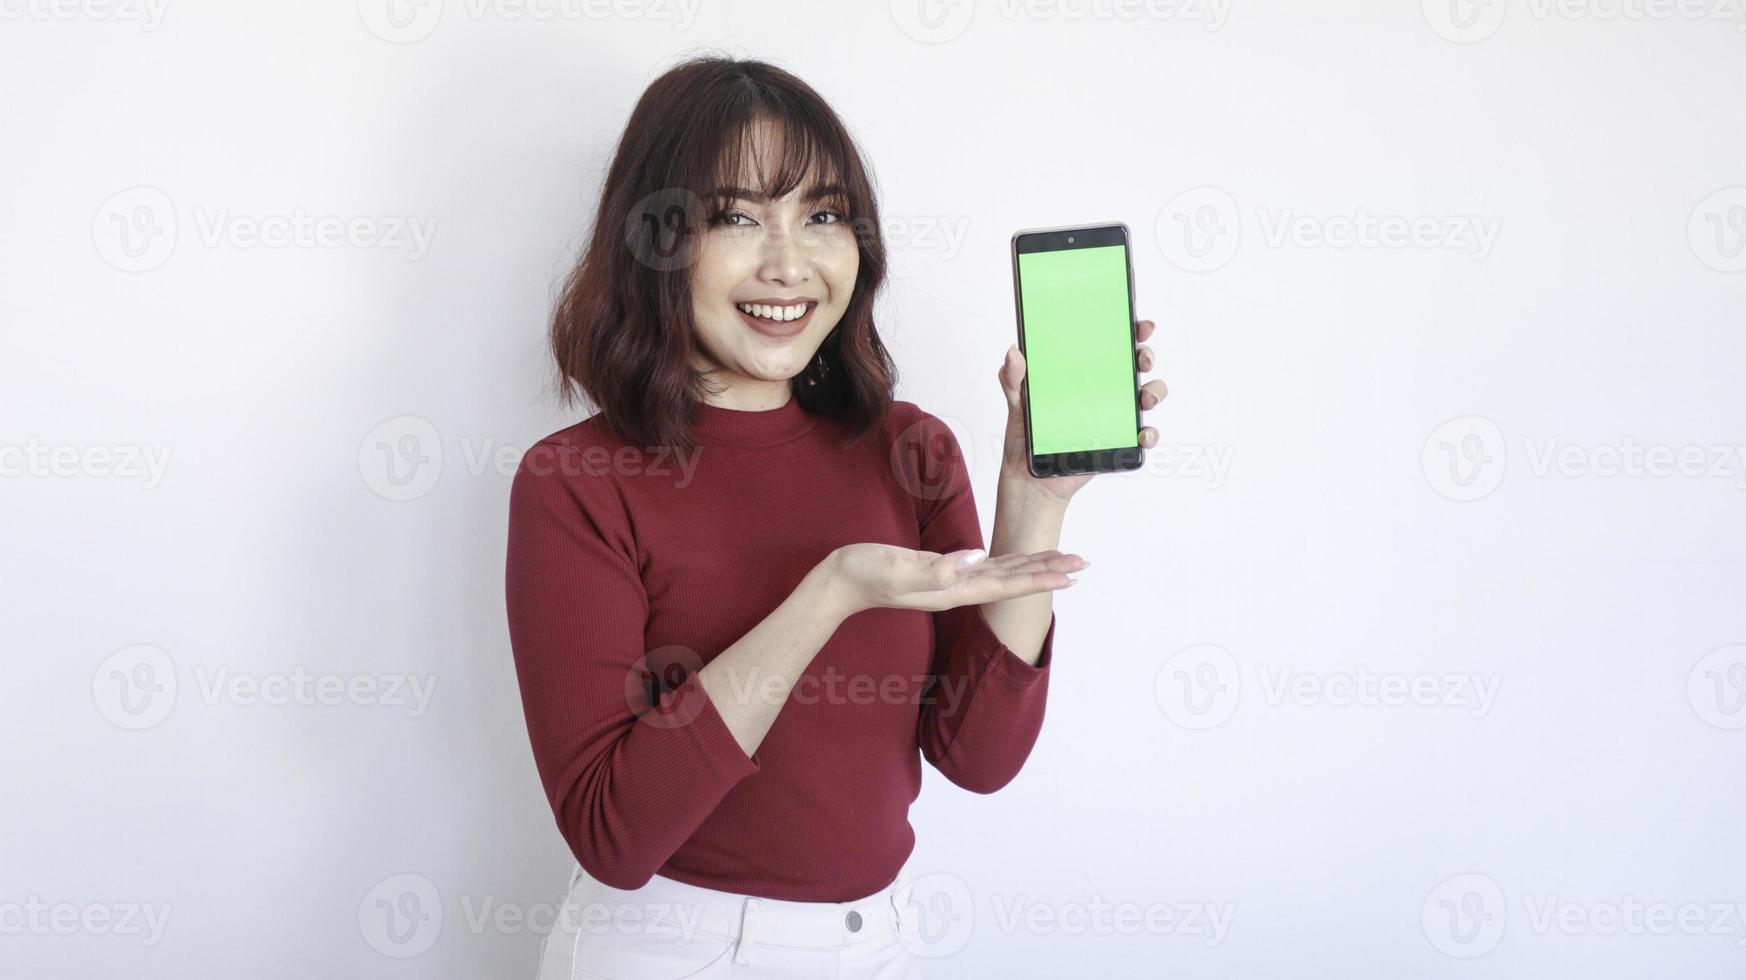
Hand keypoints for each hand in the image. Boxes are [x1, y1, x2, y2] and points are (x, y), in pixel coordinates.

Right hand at [818, 543, 1085, 617]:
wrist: (840, 582)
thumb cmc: (865, 572)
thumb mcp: (899, 566)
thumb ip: (937, 567)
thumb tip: (975, 559)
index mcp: (954, 588)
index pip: (1007, 583)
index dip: (1041, 576)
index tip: (1071, 572)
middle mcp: (958, 589)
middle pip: (1013, 580)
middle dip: (1047, 571)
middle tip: (1082, 563)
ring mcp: (949, 584)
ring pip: (1002, 575)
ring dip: (1032, 568)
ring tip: (1061, 563)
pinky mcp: (940, 574)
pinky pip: (984, 570)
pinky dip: (1007, 565)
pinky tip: (1015, 562)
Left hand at [999, 317, 1168, 504]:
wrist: (1029, 478)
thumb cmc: (1025, 435)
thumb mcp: (1017, 401)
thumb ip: (1012, 377)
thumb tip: (1013, 353)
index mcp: (1082, 372)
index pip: (1110, 343)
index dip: (1129, 329)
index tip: (1138, 324)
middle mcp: (1103, 389)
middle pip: (1135, 364)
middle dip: (1146, 355)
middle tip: (1142, 358)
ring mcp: (1114, 414)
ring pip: (1147, 395)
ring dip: (1154, 391)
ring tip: (1144, 397)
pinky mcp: (1118, 441)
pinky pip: (1143, 434)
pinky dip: (1150, 433)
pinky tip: (1143, 433)